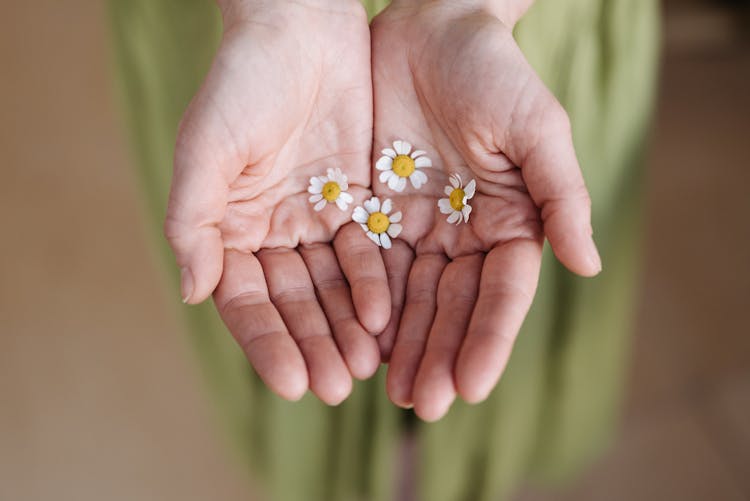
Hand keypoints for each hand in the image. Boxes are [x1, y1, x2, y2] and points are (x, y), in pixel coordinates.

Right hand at [165, 0, 389, 404]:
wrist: (301, 25)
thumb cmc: (243, 80)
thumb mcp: (206, 148)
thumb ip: (193, 222)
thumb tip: (195, 293)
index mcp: (229, 225)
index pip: (246, 299)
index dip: (267, 342)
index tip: (292, 382)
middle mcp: (273, 229)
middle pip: (294, 302)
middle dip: (314, 344)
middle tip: (338, 388)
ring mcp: (316, 217)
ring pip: (333, 286)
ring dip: (347, 327)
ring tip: (366, 368)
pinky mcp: (357, 199)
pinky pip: (367, 251)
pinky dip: (374, 284)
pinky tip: (386, 317)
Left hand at [370, 0, 601, 419]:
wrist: (429, 27)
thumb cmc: (493, 70)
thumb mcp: (537, 127)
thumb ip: (562, 196)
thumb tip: (588, 265)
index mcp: (511, 222)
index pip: (501, 293)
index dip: (487, 339)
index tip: (470, 385)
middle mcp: (466, 235)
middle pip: (453, 307)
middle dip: (440, 355)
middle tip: (423, 404)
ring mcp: (420, 228)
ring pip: (410, 298)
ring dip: (402, 345)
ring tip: (390, 391)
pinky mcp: (375, 213)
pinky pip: (368, 267)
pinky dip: (364, 305)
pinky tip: (356, 340)